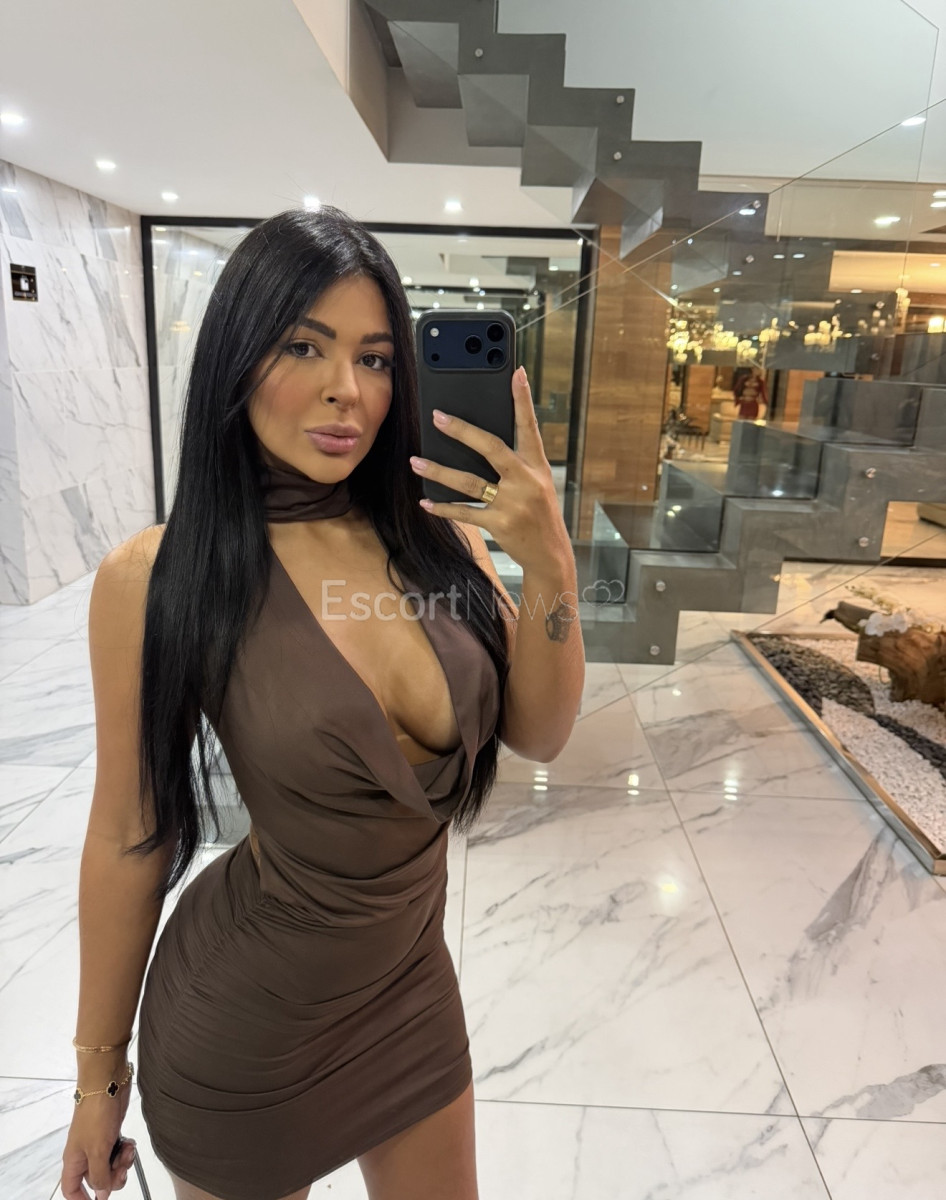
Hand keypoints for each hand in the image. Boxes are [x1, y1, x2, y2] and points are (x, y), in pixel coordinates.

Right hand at [61, 1087, 136, 1198]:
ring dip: (122, 1163)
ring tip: (126, 1150)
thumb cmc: (96, 1112)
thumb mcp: (97, 1150)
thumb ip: (99, 1175)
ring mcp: (98, 1143)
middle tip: (120, 1169)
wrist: (108, 1083)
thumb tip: (101, 1194)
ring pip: (111, 1166)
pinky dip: (126, 1150)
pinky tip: (128, 1142)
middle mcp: (84, 1153)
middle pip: (96, 1180)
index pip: (71, 1189)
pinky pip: (119, 1151)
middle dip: (111, 1178)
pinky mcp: (111, 1133)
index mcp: (74, 1160)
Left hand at [410, 366, 570, 574]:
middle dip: (462, 431)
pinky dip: (443, 507)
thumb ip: (515, 462)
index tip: (516, 373)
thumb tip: (479, 440)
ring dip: (439, 471)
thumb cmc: (538, 512)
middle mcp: (526, 480)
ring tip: (416, 462)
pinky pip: (466, 512)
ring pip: (470, 482)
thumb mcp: (536, 483)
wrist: (550, 553)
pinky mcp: (500, 524)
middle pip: (491, 448)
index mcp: (536, 465)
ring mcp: (513, 503)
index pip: (529, 426)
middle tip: (437, 417)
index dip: (523, 399)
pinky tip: (426, 501)